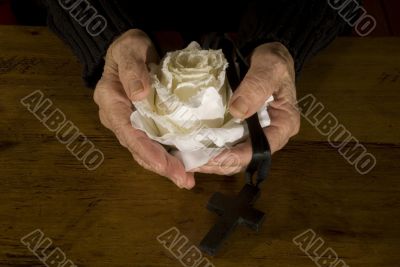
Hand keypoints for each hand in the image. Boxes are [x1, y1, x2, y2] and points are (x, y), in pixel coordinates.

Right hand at [93, 29, 194, 188]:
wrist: (131, 50)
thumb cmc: (130, 47)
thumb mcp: (129, 50)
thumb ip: (133, 71)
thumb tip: (140, 96)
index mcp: (111, 102)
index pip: (128, 132)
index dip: (146, 150)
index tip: (164, 164)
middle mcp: (118, 118)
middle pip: (138, 148)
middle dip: (160, 166)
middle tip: (183, 180)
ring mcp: (130, 123)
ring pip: (145, 150)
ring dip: (165, 167)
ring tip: (186, 180)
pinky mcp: (143, 123)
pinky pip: (154, 143)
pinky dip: (167, 156)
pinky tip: (184, 165)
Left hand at [194, 42, 299, 174]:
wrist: (267, 56)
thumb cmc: (274, 61)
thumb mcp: (270, 67)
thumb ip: (256, 86)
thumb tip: (237, 111)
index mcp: (284, 124)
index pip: (261, 150)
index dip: (236, 157)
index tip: (212, 158)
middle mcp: (271, 135)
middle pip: (246, 159)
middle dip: (220, 164)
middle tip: (194, 163)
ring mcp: (256, 135)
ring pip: (235, 157)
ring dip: (213, 161)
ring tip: (191, 161)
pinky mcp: (243, 130)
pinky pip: (228, 146)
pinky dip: (212, 151)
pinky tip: (195, 150)